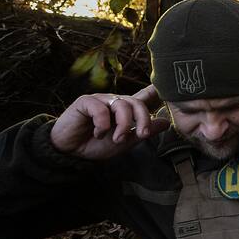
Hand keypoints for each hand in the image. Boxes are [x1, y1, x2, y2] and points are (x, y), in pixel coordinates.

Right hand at [49, 84, 169, 159]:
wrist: (70, 153)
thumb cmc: (96, 146)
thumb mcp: (124, 143)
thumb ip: (142, 132)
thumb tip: (165, 122)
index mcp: (124, 110)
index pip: (142, 97)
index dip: (155, 91)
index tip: (168, 85)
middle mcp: (114, 101)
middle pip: (137, 102)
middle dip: (143, 119)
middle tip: (142, 135)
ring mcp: (100, 100)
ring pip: (121, 105)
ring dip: (122, 125)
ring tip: (116, 139)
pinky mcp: (85, 101)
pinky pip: (100, 109)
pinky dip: (102, 125)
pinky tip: (97, 133)